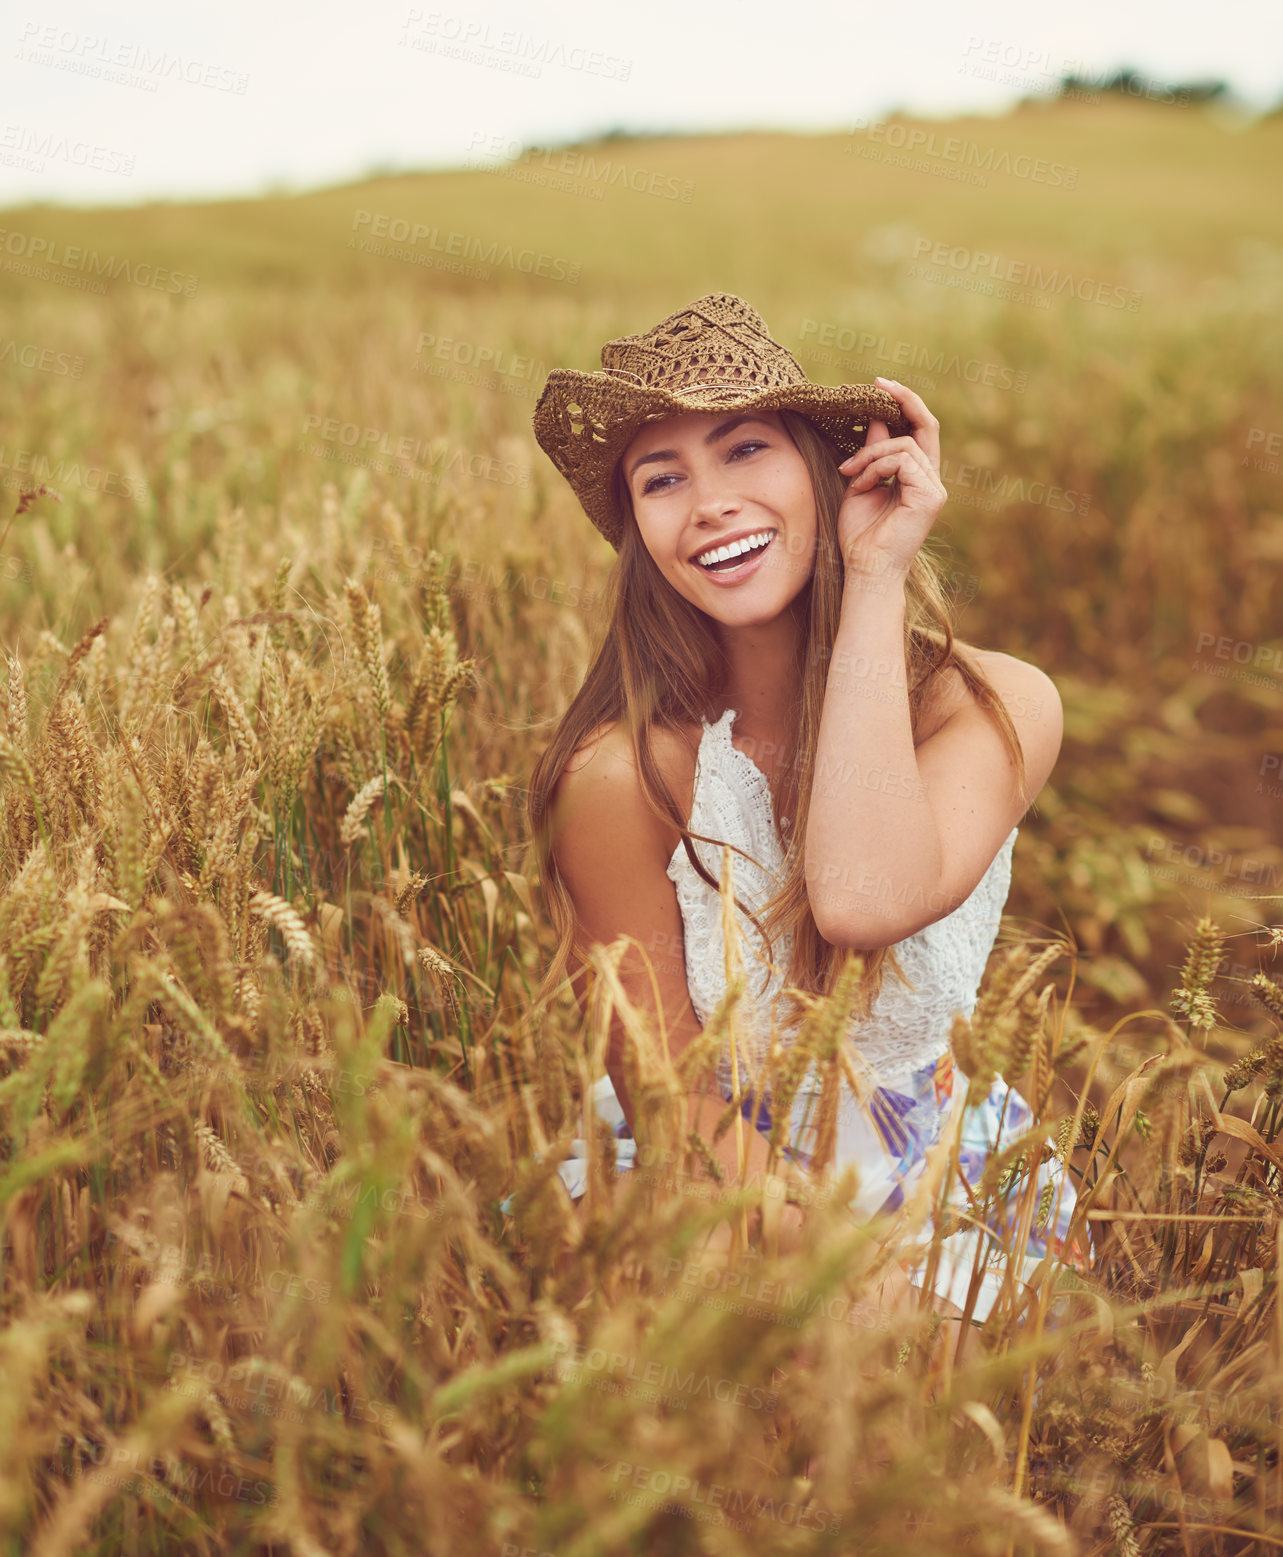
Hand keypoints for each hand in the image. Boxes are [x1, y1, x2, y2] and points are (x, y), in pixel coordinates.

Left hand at [836, 377, 947, 584]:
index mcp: (917, 477)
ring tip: (850, 474)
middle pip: (925, 426)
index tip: (879, 385)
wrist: (864, 570)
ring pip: (904, 445)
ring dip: (870, 455)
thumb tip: (876, 419)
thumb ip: (872, 454)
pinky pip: (902, 461)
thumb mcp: (862, 483)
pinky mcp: (930, 497)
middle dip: (903, 400)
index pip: (919, 430)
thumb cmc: (860, 535)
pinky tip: (861, 485)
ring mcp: (934, 489)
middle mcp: (931, 480)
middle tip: (877, 385)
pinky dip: (876, 468)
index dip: (904, 404)